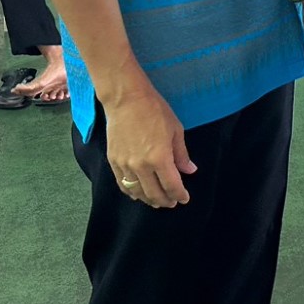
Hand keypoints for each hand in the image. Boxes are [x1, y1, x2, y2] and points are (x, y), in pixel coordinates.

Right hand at [104, 87, 196, 208]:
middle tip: (172, 203)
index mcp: (159, 158)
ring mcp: (125, 165)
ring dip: (148, 199)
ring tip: (157, 201)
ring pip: (137, 192)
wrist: (126, 100)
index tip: (184, 199)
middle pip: (154, 193)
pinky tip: (138, 194)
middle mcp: (141, 166)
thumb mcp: (175, 130)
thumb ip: (181, 154)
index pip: (171, 186)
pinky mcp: (113, 161)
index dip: (179, 195)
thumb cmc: (155, 111)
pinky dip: (132, 192)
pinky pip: (122, 184)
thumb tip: (190, 170)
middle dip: (165, 201)